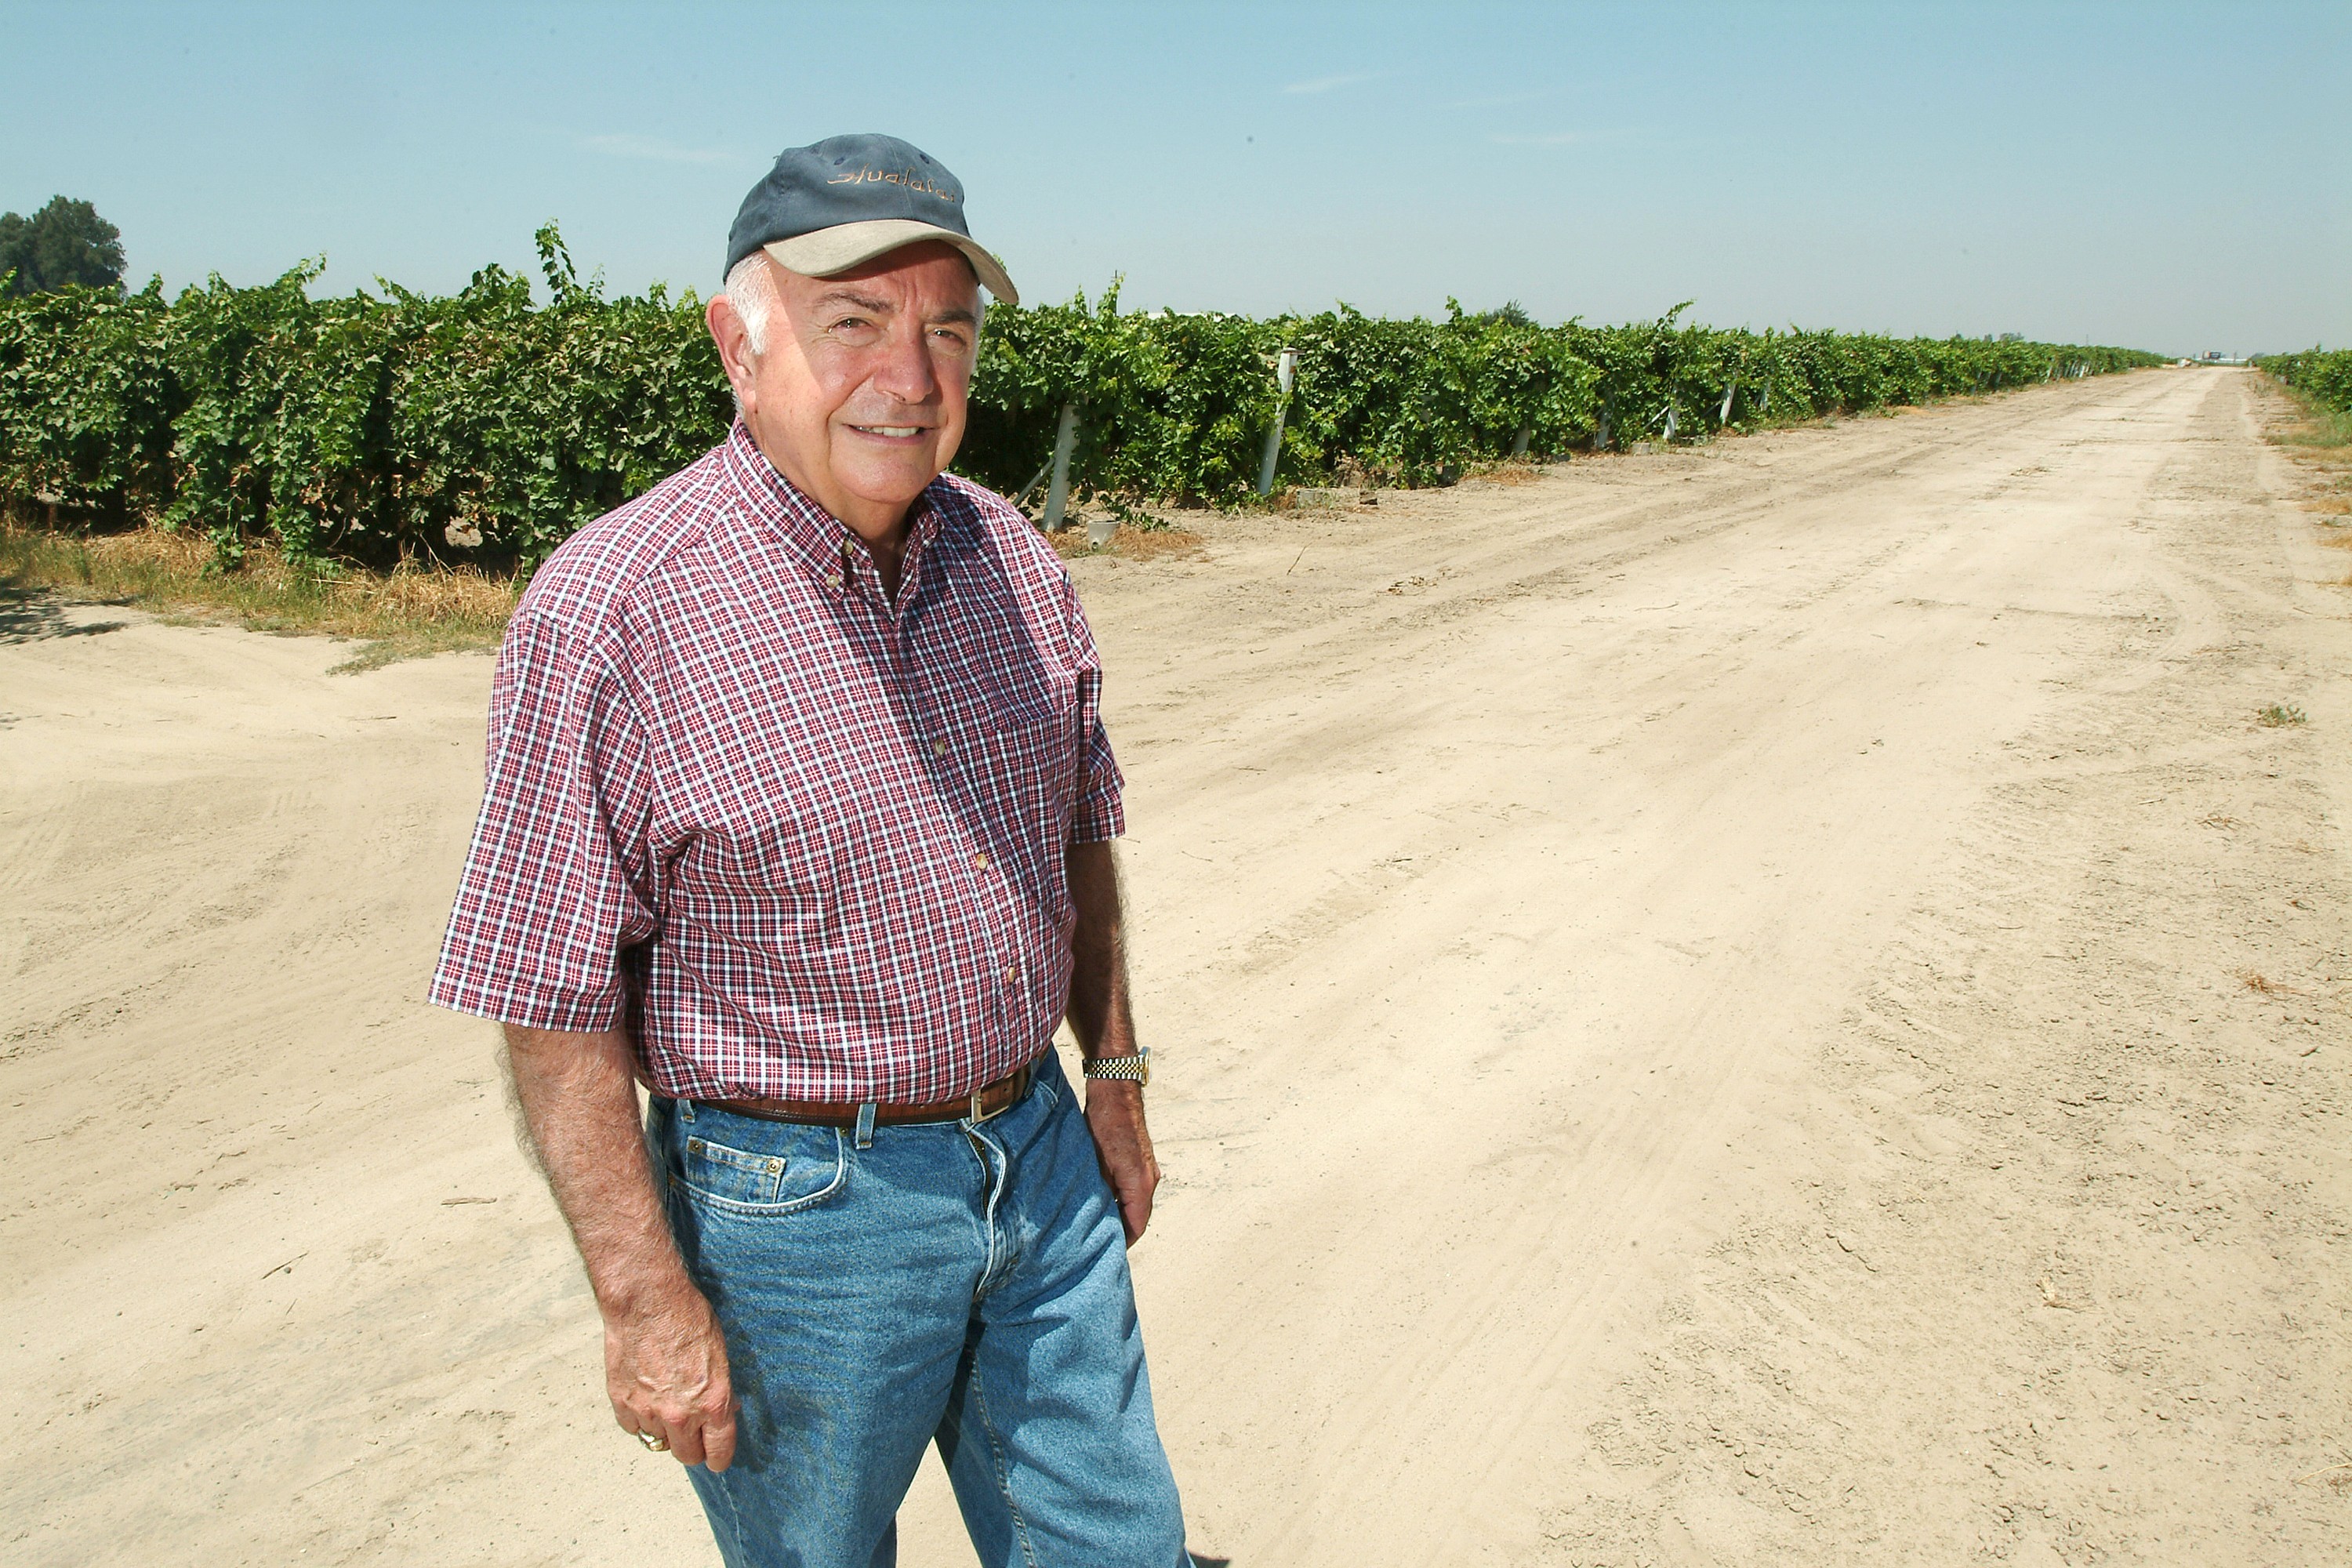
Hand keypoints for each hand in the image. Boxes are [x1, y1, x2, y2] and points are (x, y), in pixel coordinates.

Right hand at [604, 1278, 737, 1469]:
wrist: (647, 1301)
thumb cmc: (689, 1319)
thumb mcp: (720, 1353)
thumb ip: (720, 1389)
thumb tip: (725, 1409)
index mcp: (712, 1403)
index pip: (718, 1452)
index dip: (718, 1458)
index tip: (716, 1459)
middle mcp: (680, 1415)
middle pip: (687, 1455)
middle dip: (692, 1447)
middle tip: (693, 1433)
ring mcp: (648, 1411)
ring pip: (658, 1441)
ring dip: (664, 1429)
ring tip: (666, 1402)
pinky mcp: (622, 1402)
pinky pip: (632, 1426)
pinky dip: (639, 1418)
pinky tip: (645, 1397)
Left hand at [1083, 1079, 1160, 1244]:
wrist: (1116, 1091)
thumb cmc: (1104, 1124)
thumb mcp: (1096, 1163)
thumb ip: (1100, 1192)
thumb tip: (1094, 1217)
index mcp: (1140, 1184)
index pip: (1136, 1226)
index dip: (1122, 1242)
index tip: (1105, 1252)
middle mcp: (1149, 1179)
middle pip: (1138, 1217)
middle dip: (1121, 1231)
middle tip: (1098, 1242)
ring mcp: (1148, 1169)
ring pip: (1136, 1203)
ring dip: (1121, 1214)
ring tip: (1098, 1223)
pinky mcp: (1142, 1161)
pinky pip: (1135, 1189)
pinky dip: (1122, 1200)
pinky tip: (1103, 1200)